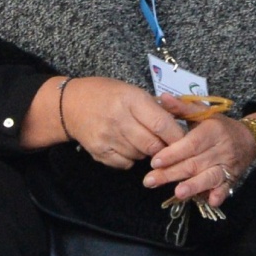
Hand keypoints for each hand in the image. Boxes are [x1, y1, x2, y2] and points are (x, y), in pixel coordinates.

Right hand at [60, 78, 184, 169]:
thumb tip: (181, 127)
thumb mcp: (131, 91)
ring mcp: (107, 138)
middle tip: (166, 144)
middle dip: (164, 148)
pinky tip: (127, 146)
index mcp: (130, 99)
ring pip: (140, 155)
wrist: (70, 105)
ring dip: (147, 152)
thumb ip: (155, 108)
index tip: (185, 141)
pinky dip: (131, 158)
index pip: (161, 124)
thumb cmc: (106, 94)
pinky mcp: (99, 152)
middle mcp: (118, 119)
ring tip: (142, 140)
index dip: (176, 136)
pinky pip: (126, 163)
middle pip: (152, 144)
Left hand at [143, 100, 255, 207]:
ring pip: (209, 177)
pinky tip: (210, 201)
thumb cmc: (218, 125)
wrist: (248, 138)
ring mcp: (227, 165)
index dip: (173, 153)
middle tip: (150, 181)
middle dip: (172, 173)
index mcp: (212, 130)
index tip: (155, 161)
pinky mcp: (233, 178)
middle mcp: (221, 148)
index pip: (191, 143)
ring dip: (194, 186)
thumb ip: (181, 108)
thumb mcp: (202, 113)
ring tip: (178, 194)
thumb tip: (162, 98)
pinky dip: (219, 194)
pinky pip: (226, 187)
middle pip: (195, 163)